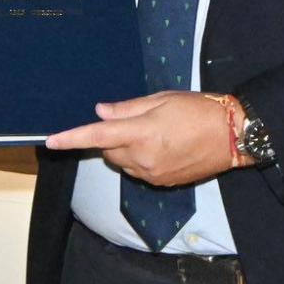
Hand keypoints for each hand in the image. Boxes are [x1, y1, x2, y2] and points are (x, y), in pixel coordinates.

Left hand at [46, 91, 237, 185]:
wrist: (232, 136)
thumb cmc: (198, 110)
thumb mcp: (162, 100)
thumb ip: (127, 109)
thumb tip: (101, 112)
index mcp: (141, 134)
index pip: (96, 137)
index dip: (71, 138)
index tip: (51, 142)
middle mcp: (143, 158)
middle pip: (108, 151)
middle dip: (110, 138)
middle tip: (132, 121)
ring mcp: (152, 174)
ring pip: (122, 163)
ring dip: (125, 149)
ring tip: (152, 132)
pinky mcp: (162, 183)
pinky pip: (138, 171)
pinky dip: (139, 159)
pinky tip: (161, 147)